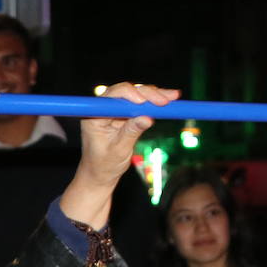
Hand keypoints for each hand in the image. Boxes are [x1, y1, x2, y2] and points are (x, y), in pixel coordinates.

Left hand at [63, 82, 177, 227]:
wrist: (102, 174)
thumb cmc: (104, 165)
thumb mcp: (118, 150)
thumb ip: (131, 132)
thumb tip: (147, 118)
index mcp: (94, 116)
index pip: (112, 97)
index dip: (129, 94)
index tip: (144, 101)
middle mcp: (104, 108)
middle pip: (127, 92)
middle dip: (147, 94)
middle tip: (166, 99)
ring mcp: (116, 110)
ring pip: (136, 95)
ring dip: (154, 95)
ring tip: (172, 97)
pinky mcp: (126, 114)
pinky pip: (141, 104)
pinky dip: (154, 103)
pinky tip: (169, 100)